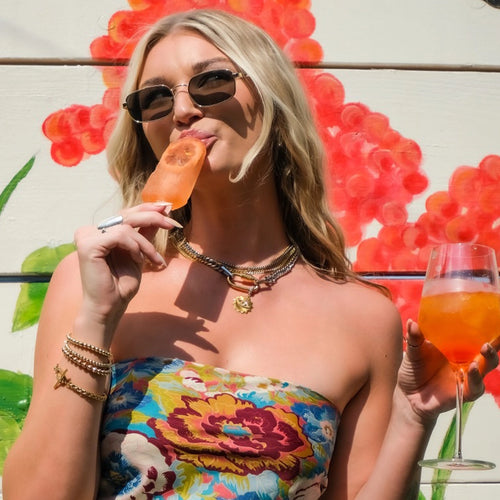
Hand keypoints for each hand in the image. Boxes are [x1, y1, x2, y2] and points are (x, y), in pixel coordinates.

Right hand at [74, 202, 178, 330]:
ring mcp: (87, 236)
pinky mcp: (88, 245)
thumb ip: (145, 233)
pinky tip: (138, 260)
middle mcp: (91, 232)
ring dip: (146, 244)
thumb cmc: (122, 285)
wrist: (110, 307)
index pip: (125, 213)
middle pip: (126, 215)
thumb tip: (161, 212)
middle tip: (171, 223)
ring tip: (154, 260)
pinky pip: (120, 236)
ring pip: (126, 227)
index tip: (166, 208)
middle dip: (153, 217)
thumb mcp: (140, 254)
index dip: (146, 208)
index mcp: (102, 233)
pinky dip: (134, 247)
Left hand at [398, 320, 498, 421]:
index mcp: (456, 347)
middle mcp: (465, 360)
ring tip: (484, 348)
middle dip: (495, 342)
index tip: (493, 318)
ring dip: (489, 357)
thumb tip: (412, 322)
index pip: (476, 336)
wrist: (408, 395)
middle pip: (487, 350)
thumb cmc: (414, 370)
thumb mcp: (413, 352)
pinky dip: (475, 377)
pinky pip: (475, 386)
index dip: (487, 328)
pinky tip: (472, 368)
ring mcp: (467, 376)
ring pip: (486, 366)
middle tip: (494, 334)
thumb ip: (414, 338)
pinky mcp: (464, 392)